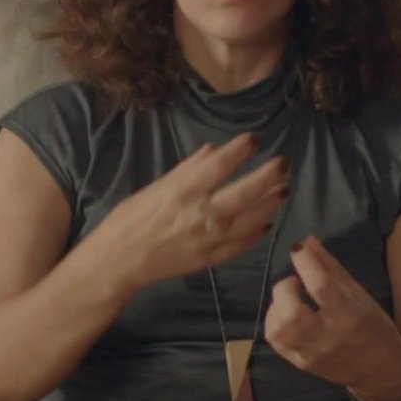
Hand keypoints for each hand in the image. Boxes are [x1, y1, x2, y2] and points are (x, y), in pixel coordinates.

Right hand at [100, 132, 287, 294]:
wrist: (117, 263)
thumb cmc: (129, 220)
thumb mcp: (154, 188)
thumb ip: (186, 170)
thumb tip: (213, 151)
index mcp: (182, 191)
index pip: (220, 164)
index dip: (241, 149)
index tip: (255, 138)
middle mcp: (199, 214)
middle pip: (245, 192)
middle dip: (268, 176)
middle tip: (283, 164)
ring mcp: (207, 239)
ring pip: (250, 220)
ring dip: (269, 204)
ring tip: (282, 191)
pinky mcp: (209, 260)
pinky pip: (240, 246)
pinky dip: (256, 234)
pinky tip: (266, 222)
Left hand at [264, 236, 400, 400]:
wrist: (380, 371)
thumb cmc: (374, 326)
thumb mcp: (359, 294)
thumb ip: (331, 268)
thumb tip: (307, 242)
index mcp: (348, 316)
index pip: (320, 286)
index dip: (304, 262)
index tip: (298, 248)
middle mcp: (328, 337)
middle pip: (292, 314)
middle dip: (284, 289)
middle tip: (295, 283)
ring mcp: (312, 354)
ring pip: (278, 331)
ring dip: (276, 307)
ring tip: (289, 300)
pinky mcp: (301, 364)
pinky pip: (277, 343)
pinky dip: (275, 323)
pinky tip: (286, 316)